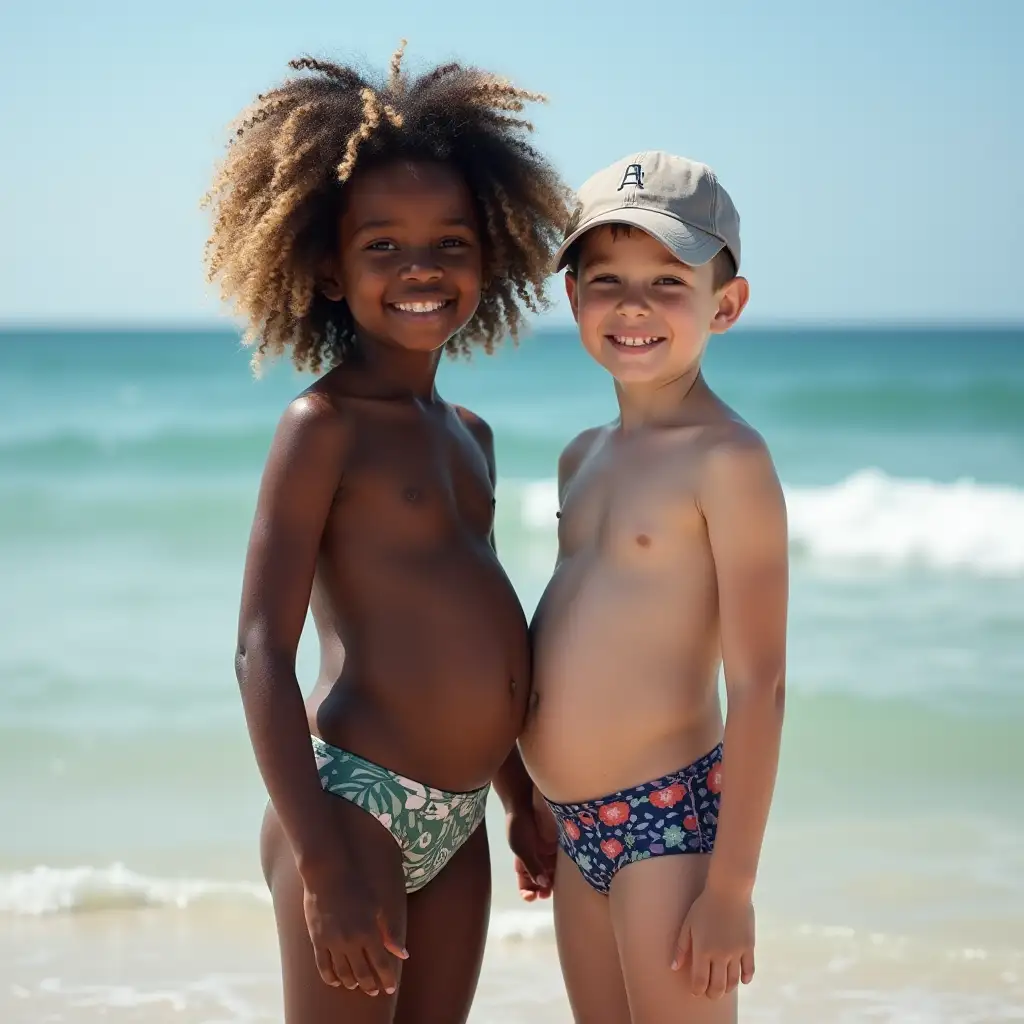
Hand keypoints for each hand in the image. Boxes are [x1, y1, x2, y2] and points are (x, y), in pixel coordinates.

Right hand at [300, 849, 407, 995]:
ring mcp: (333, 942)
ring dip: (352, 983)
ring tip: (356, 986)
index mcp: (369, 932)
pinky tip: (335, 982)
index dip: (387, 978)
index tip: (390, 987)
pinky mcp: (317, 940)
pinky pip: (323, 965)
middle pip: (362, 972)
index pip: (381, 964)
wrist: (328, 873)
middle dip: (370, 985)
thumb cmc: (356, 885)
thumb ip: (389, 931)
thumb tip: (403, 954)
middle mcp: (351, 941)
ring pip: (343, 972)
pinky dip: (330, 977)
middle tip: (374, 992)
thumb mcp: (377, 906)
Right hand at [506, 794, 557, 900]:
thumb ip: (532, 866)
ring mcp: (547, 851)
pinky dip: (564, 868)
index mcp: (523, 862)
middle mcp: (536, 859)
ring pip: (553, 872)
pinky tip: (568, 873)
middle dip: (543, 890)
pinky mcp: (558, 843)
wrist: (524, 800)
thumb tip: (543, 885)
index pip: (525, 883)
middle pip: (541, 881)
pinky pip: (563, 859)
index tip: (532, 897)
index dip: (527, 893)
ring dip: (555, 881)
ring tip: (557, 886)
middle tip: (547, 893)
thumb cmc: (519, 825)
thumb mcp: (522, 848)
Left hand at [672, 883, 754, 998]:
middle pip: (717, 986)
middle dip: (712, 994)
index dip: (697, 990)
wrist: (729, 891)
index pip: (700, 981)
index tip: (695, 991)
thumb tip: (674, 967)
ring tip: (723, 988)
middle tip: (709, 994)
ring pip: (733, 981)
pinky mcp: (749, 947)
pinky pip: (749, 970)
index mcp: (703, 950)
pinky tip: (742, 980)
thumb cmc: (704, 906)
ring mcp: (736, 952)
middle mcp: (720, 955)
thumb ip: (681, 947)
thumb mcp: (688, 924)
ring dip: (727, 988)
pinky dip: (746, 978)